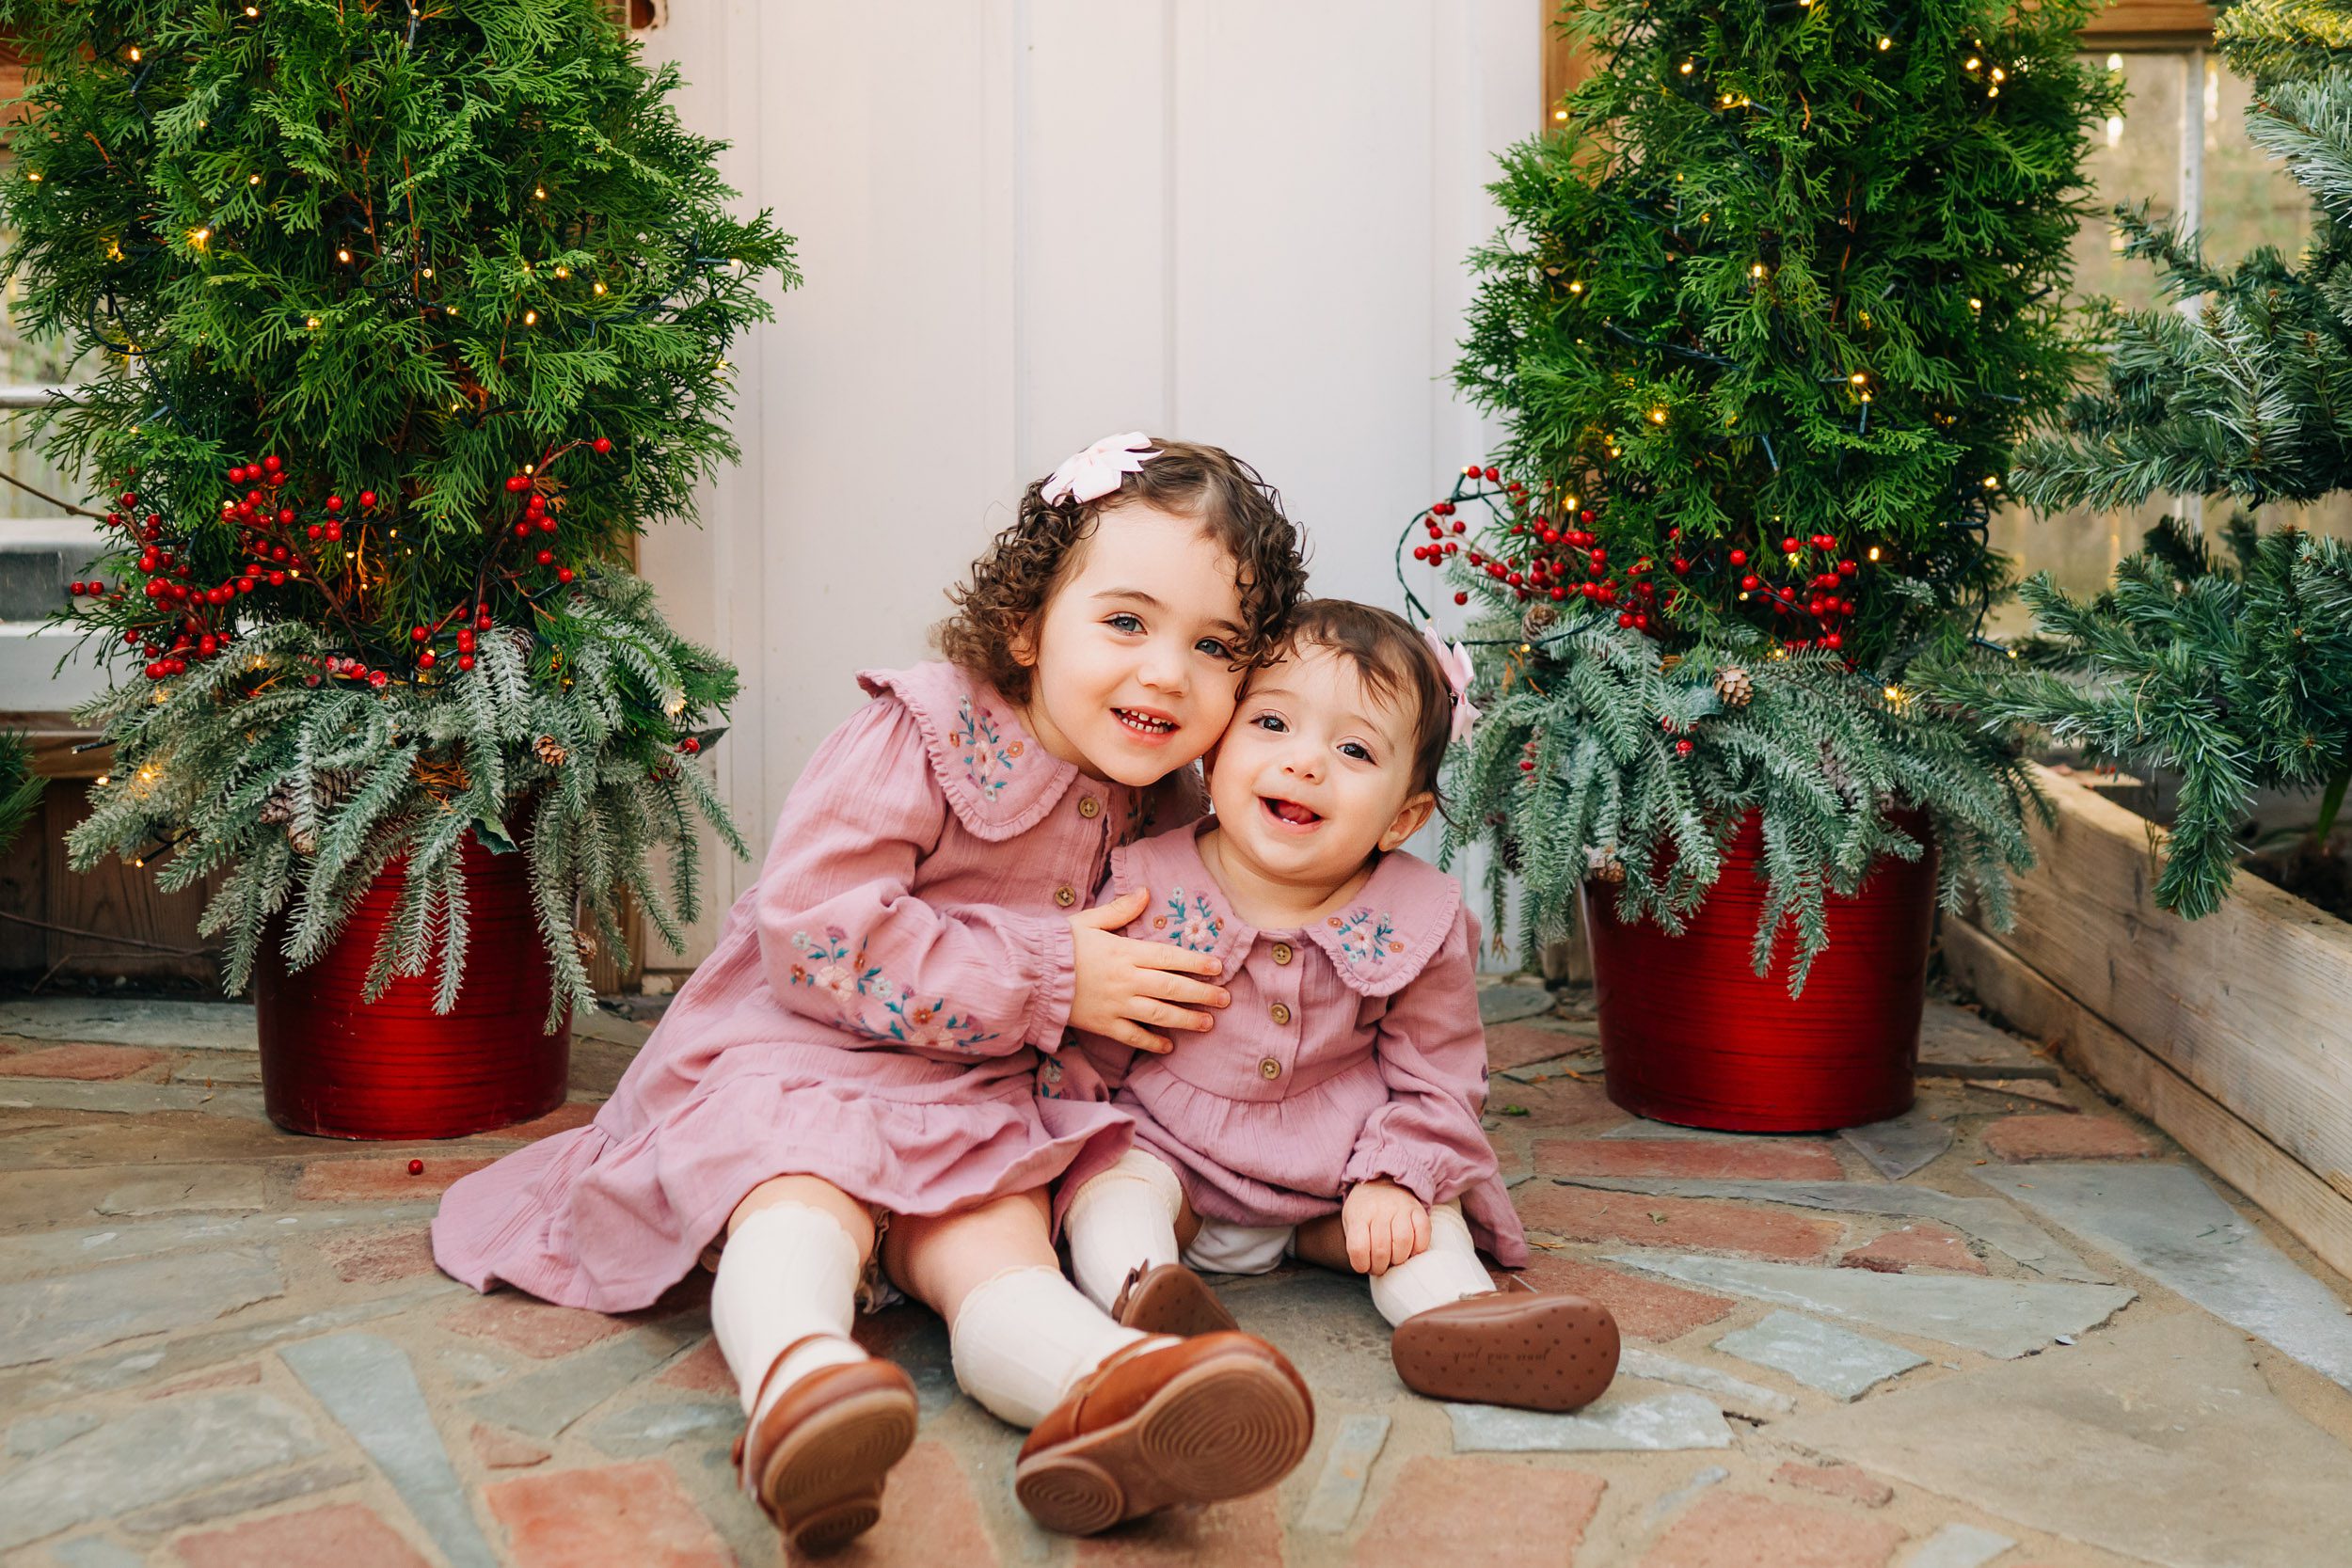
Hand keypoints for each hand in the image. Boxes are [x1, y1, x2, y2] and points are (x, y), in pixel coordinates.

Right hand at [1067, 887, 1228, 1054]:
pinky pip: (1133, 1036)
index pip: (1169, 956)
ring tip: (1208, 1023)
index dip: (1196, 962)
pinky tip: (1168, 1046)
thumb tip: (1146, 892)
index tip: (1218, 967)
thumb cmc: (1058, 945)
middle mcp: (1126, 980)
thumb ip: (1120, 909)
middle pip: (1172, 988)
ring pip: (1159, 1014)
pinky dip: (1152, 1042)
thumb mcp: (1089, 921)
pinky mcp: (1103, 1024)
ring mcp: (1116, 1005)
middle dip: (1202, 994)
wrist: (1029, 975)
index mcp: (1125, 952)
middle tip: (1225, 998)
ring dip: (1187, 1020)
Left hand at [1341, 1179, 1430, 1276]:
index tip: (1364, 1267)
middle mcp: (1379, 1210)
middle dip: (1380, 1267)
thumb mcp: (1350, 1222)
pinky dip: (1418, 1247)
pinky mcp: (1417, 1209)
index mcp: (1358, 1215)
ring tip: (1394, 1259)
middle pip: (1381, 1249)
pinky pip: (1423, 1232)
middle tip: (1380, 1267)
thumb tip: (1369, 1267)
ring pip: (1403, 1242)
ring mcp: (1400, 1208)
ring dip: (1399, 1259)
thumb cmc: (1364, 1210)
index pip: (1358, 1248)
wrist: (1381, 1181)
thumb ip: (1356, 1243)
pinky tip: (1410, 1250)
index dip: (1361, 1265)